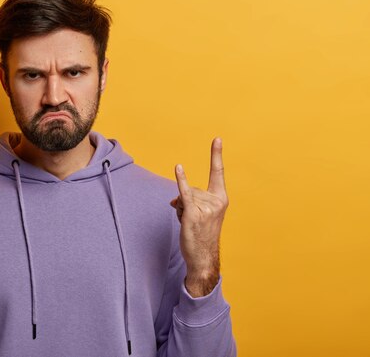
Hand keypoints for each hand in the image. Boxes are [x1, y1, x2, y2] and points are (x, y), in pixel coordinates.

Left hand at [169, 137, 228, 296]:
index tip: (216, 138)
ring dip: (181, 210)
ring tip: (189, 224)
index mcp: (221, 198)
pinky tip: (178, 167)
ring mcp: (206, 207)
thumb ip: (190, 200)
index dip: (216, 155)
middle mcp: (216, 201)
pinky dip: (181, 180)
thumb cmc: (201, 234)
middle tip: (193, 221)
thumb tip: (174, 200)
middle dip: (186, 203)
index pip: (217, 172)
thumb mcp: (200, 214)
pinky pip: (185, 194)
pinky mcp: (194, 214)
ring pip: (183, 196)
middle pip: (191, 189)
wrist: (202, 257)